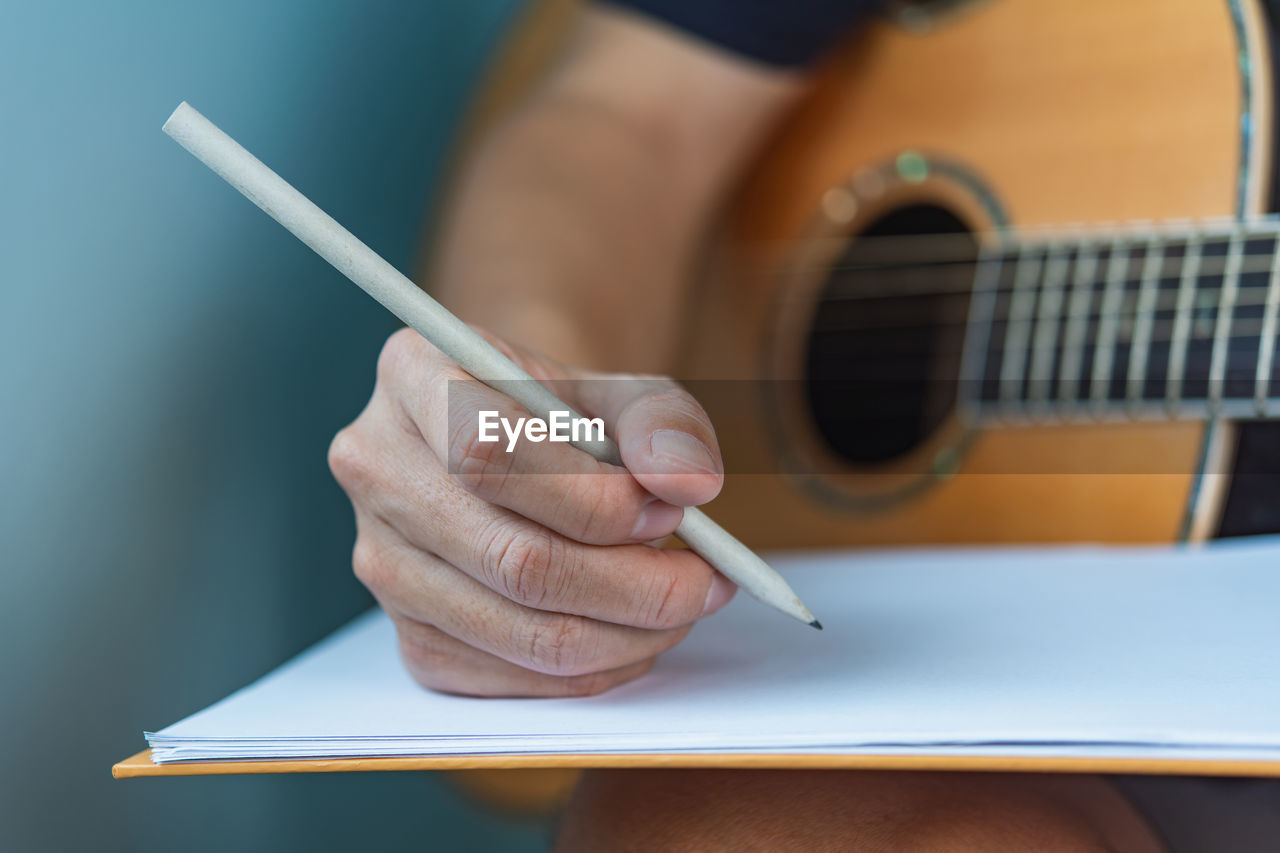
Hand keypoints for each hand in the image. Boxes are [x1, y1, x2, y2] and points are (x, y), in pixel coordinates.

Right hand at [328, 328, 735, 696]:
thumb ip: (664, 424)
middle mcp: (375, 467)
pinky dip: (592, 669)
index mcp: (413, 374)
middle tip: (706, 582)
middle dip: (633, 584)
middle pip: (511, 558)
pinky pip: (509, 676)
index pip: (488, 453)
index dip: (593, 498)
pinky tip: (633, 632)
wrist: (515, 445)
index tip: (673, 512)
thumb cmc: (568, 413)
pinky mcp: (406, 634)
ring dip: (625, 633)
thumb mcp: (623, 391)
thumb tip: (687, 483)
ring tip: (682, 605)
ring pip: (516, 629)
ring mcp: (381, 560)